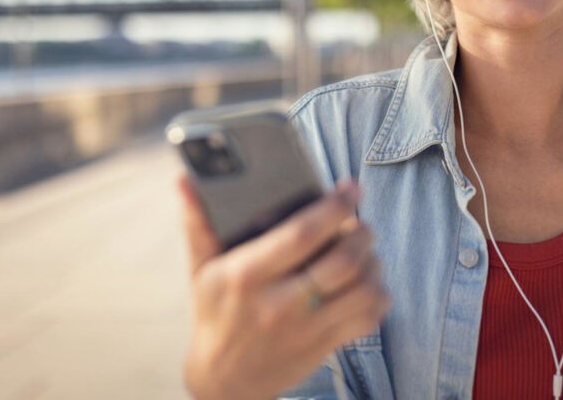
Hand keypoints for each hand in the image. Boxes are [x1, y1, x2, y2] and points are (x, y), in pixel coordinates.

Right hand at [177, 177, 388, 399]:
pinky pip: (367, 319)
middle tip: (361, 225)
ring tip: (367, 253)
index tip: (350, 189)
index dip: (333, 208)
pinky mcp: (322, 347)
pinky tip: (370, 285)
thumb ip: (198, 224)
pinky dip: (378, 297)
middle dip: (361, 235)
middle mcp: (277, 303)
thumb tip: (184, 181)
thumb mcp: (202, 270)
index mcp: (246, 275)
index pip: (301, 234)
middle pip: (341, 261)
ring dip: (374, 264)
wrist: (223, 380)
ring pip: (361, 290)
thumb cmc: (215, 314)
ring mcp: (303, 328)